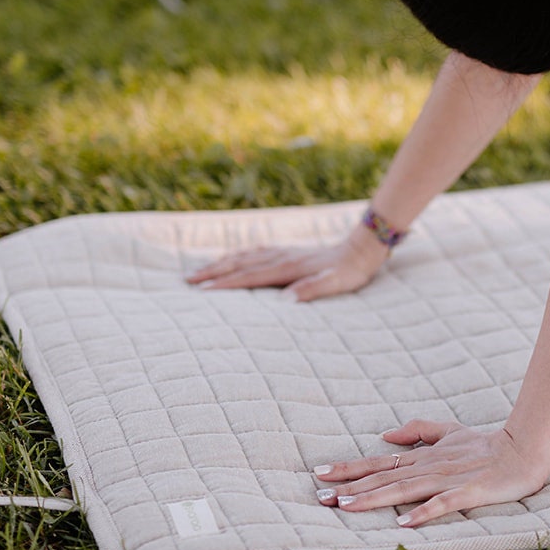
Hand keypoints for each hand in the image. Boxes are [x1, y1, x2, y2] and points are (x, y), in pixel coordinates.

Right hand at [186, 231, 385, 301]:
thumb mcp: (336, 283)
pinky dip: (236, 256)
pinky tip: (231, 259)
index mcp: (288, 268)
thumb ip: (312, 290)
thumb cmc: (349, 272)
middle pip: (239, 264)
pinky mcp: (287, 251)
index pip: (250, 277)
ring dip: (220, 263)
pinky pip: (254, 252)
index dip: (226, 284)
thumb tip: (287, 301)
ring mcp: (283, 252)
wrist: (362, 248)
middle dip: (212, 272)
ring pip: (243, 256)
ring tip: (198, 271)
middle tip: (187, 281)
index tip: (203, 291)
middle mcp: (281, 257)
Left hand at [312, 419, 549, 526]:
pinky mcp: (469, 492)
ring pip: (404, 489)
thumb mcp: (448, 431)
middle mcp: (429, 467)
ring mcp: (448, 479)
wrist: (523, 450)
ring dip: (375, 499)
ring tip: (348, 507)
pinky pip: (442, 504)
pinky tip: (403, 523)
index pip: (378, 463)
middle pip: (383, 478)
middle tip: (320, 498)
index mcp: (422, 456)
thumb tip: (385, 435)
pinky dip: (423, 512)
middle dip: (351, 488)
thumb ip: (418, 431)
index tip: (320, 474)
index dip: (349, 469)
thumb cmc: (485, 444)